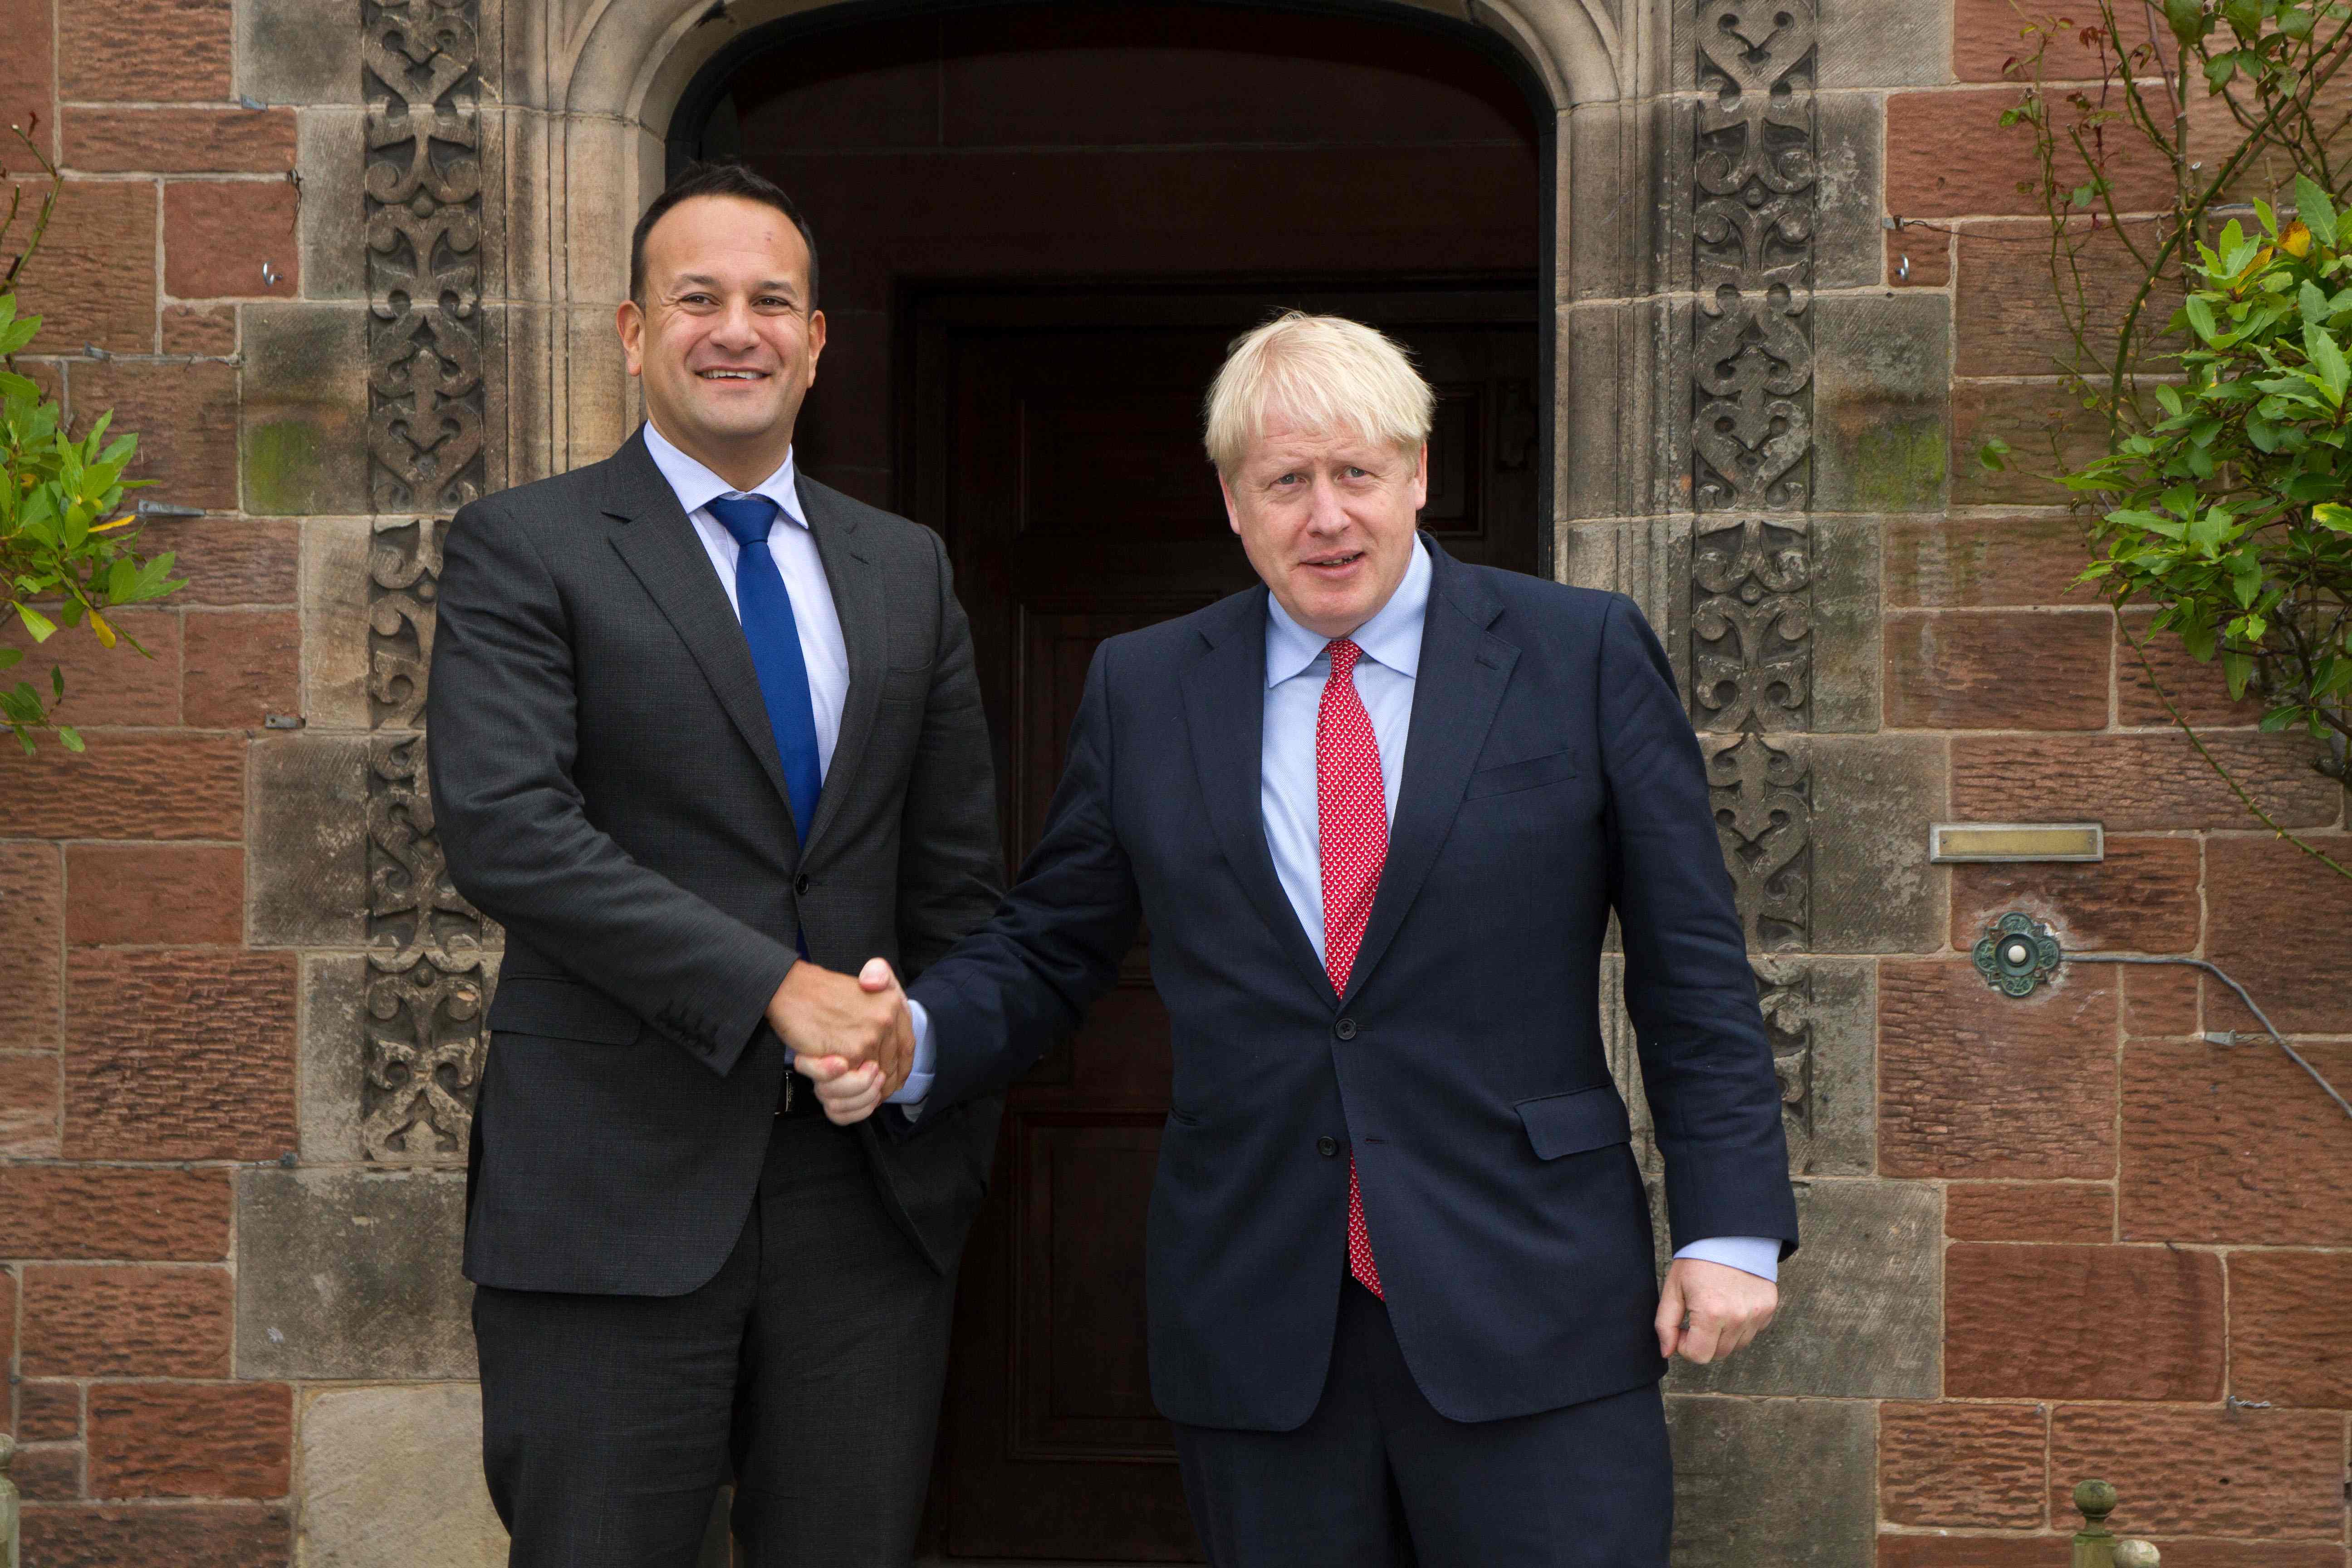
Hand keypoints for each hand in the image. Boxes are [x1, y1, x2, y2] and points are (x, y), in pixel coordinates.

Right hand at [768, 956, 910, 1094]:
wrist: (793, 988)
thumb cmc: (824, 991)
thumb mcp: (866, 985)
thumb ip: (885, 1004)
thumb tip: (894, 1044)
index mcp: (893, 1003)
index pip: (907, 1047)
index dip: (901, 1068)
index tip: (893, 1079)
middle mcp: (886, 1020)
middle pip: (892, 1066)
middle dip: (881, 1084)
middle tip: (871, 1092)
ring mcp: (868, 1037)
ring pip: (874, 1079)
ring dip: (861, 1090)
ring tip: (851, 1088)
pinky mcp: (848, 1052)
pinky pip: (854, 1081)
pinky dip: (845, 1086)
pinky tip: (839, 1081)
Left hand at [1655, 1257, 1776, 1364]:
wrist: (1729, 1233)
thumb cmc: (1698, 1259)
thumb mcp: (1673, 1288)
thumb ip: (1665, 1323)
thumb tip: (1667, 1352)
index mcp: (1711, 1313)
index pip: (1699, 1356)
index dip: (1685, 1346)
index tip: (1682, 1327)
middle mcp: (1738, 1318)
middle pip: (1718, 1353)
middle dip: (1703, 1341)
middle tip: (1696, 1316)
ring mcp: (1757, 1313)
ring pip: (1737, 1345)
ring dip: (1723, 1335)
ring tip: (1715, 1308)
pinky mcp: (1769, 1307)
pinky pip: (1753, 1331)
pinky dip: (1741, 1325)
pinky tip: (1732, 1302)